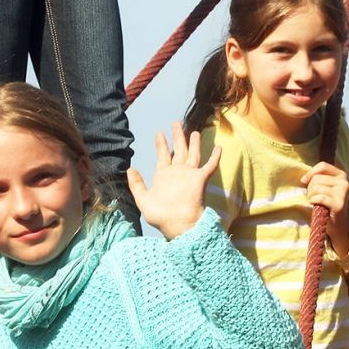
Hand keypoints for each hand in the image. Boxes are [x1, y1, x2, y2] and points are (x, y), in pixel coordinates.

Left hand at [127, 122, 220, 239]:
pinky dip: (214, 156)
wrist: (178, 225)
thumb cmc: (161, 216)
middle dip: (177, 137)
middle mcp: (177, 173)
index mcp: (164, 176)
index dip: (161, 144)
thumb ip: (136, 184)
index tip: (158, 133)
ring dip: (193, 142)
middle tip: (175, 123)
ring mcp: (189, 175)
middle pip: (178, 150)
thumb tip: (130, 168)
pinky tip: (218, 147)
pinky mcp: (200, 179)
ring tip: (194, 131)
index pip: (162, 156)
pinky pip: (210, 165)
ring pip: (192, 154)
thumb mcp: (142, 199)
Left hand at [302, 161, 348, 253]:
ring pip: (316, 188)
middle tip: (315, 197)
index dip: (310, 173)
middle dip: (310, 188)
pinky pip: (319, 197)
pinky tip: (317, 206)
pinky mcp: (339, 204)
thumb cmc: (326, 203)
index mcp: (341, 175)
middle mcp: (344, 182)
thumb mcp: (323, 187)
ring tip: (317, 202)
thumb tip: (303, 179)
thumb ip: (316, 178)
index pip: (323, 166)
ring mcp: (343, 193)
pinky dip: (314, 201)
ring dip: (311, 196)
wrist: (337, 223)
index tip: (304, 181)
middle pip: (316, 178)